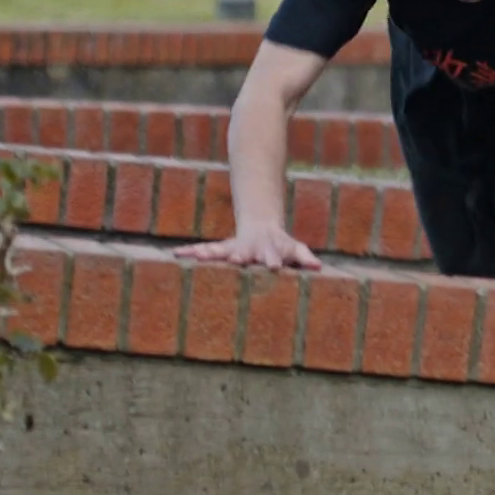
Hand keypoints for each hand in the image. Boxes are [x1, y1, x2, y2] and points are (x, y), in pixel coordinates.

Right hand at [175, 221, 321, 269]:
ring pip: (218, 250)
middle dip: (239, 256)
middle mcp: (247, 249)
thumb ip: (305, 257)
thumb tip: (318, 266)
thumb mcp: (295, 248)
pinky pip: (202, 250)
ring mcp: (231, 248)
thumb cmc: (280, 245)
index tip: (274, 266)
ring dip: (207, 253)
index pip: (271, 256)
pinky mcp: (219, 249)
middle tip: (235, 260)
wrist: (262, 228)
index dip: (273, 260)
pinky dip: (189, 252)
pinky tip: (175, 254)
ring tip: (196, 256)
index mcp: (267, 251)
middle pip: (243, 252)